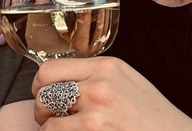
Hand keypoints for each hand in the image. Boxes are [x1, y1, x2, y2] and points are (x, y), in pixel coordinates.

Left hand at [32, 58, 191, 129]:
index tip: (43, 95)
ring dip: (49, 129)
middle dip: (41, 109)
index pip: (49, 68)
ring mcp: (98, 113)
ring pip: (47, 120)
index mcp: (106, 66)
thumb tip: (58, 81)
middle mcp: (99, 85)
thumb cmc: (152, 117)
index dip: (40, 85)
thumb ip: (94, 76)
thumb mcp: (126, 81)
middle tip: (49, 119)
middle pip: (43, 92)